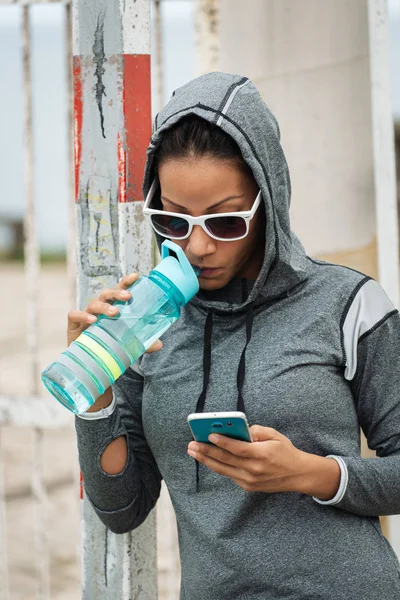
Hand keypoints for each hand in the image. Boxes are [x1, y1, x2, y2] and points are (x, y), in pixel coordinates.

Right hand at [67, 272, 162, 351]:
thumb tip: (160, 344)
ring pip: (92, 304)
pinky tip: (93, 320)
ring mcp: (85, 316)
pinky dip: (83, 316)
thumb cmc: (109, 348)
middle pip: (106, 294)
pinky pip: (74, 315)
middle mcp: (99, 309)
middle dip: (116, 292)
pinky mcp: (74, 326)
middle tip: (128, 296)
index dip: (125, 282)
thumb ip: (143, 344)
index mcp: (112, 308)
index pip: (119, 291)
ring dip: (104, 306)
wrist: (89, 365)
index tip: (136, 276)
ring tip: (114, 313)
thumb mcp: (128, 345)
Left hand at [187, 425, 340, 498]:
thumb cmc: (285, 451)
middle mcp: (254, 470)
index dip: (222, 442)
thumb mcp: (274, 435)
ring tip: (193, 451)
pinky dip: (217, 466)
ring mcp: (250, 480)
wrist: (298, 475)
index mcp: (261, 454)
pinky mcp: (248, 486)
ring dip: (206, 460)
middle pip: (225, 460)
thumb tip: (238, 430)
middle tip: (191, 445)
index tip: (208, 435)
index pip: (237, 449)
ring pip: (223, 469)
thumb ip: (256, 431)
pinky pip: (229, 474)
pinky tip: (207, 458)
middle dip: (206, 451)